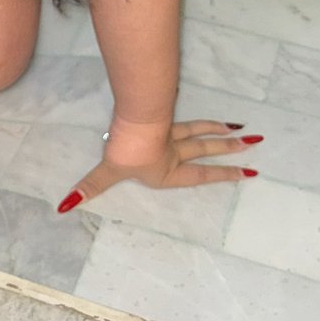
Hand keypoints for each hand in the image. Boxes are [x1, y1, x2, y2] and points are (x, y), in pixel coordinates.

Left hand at [55, 116, 262, 212]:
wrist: (132, 120)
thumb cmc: (126, 151)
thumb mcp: (108, 172)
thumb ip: (90, 188)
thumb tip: (65, 207)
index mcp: (169, 170)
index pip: (201, 174)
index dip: (224, 175)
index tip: (249, 173)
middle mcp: (175, 152)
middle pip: (207, 149)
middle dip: (230, 150)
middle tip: (254, 144)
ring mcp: (172, 132)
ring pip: (200, 131)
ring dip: (221, 130)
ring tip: (241, 128)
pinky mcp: (165, 115)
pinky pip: (187, 117)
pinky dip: (202, 118)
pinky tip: (210, 113)